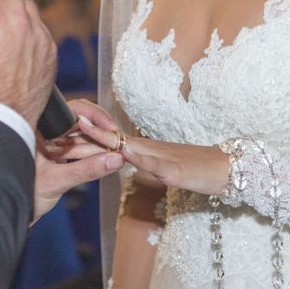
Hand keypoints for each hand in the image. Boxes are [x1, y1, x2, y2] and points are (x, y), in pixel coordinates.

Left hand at [32, 100, 123, 220]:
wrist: (11, 213)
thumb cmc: (23, 196)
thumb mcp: (56, 182)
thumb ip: (86, 170)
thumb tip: (115, 160)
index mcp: (38, 128)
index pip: (72, 109)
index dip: (94, 115)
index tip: (110, 126)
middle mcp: (46, 131)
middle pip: (82, 121)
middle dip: (102, 131)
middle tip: (118, 142)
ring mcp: (53, 143)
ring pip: (84, 137)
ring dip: (101, 145)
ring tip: (117, 152)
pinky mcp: (59, 155)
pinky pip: (81, 149)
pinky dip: (94, 154)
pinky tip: (107, 160)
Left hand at [79, 120, 229, 195]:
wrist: (229, 169)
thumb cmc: (198, 171)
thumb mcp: (164, 170)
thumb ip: (145, 165)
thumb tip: (126, 162)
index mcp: (146, 151)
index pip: (111, 141)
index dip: (88, 136)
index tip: (64, 129)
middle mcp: (151, 149)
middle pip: (113, 138)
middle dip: (87, 130)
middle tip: (60, 118)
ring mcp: (163, 157)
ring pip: (129, 146)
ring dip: (105, 137)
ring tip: (82, 126)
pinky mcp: (176, 170)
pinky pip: (154, 163)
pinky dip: (138, 157)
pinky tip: (124, 152)